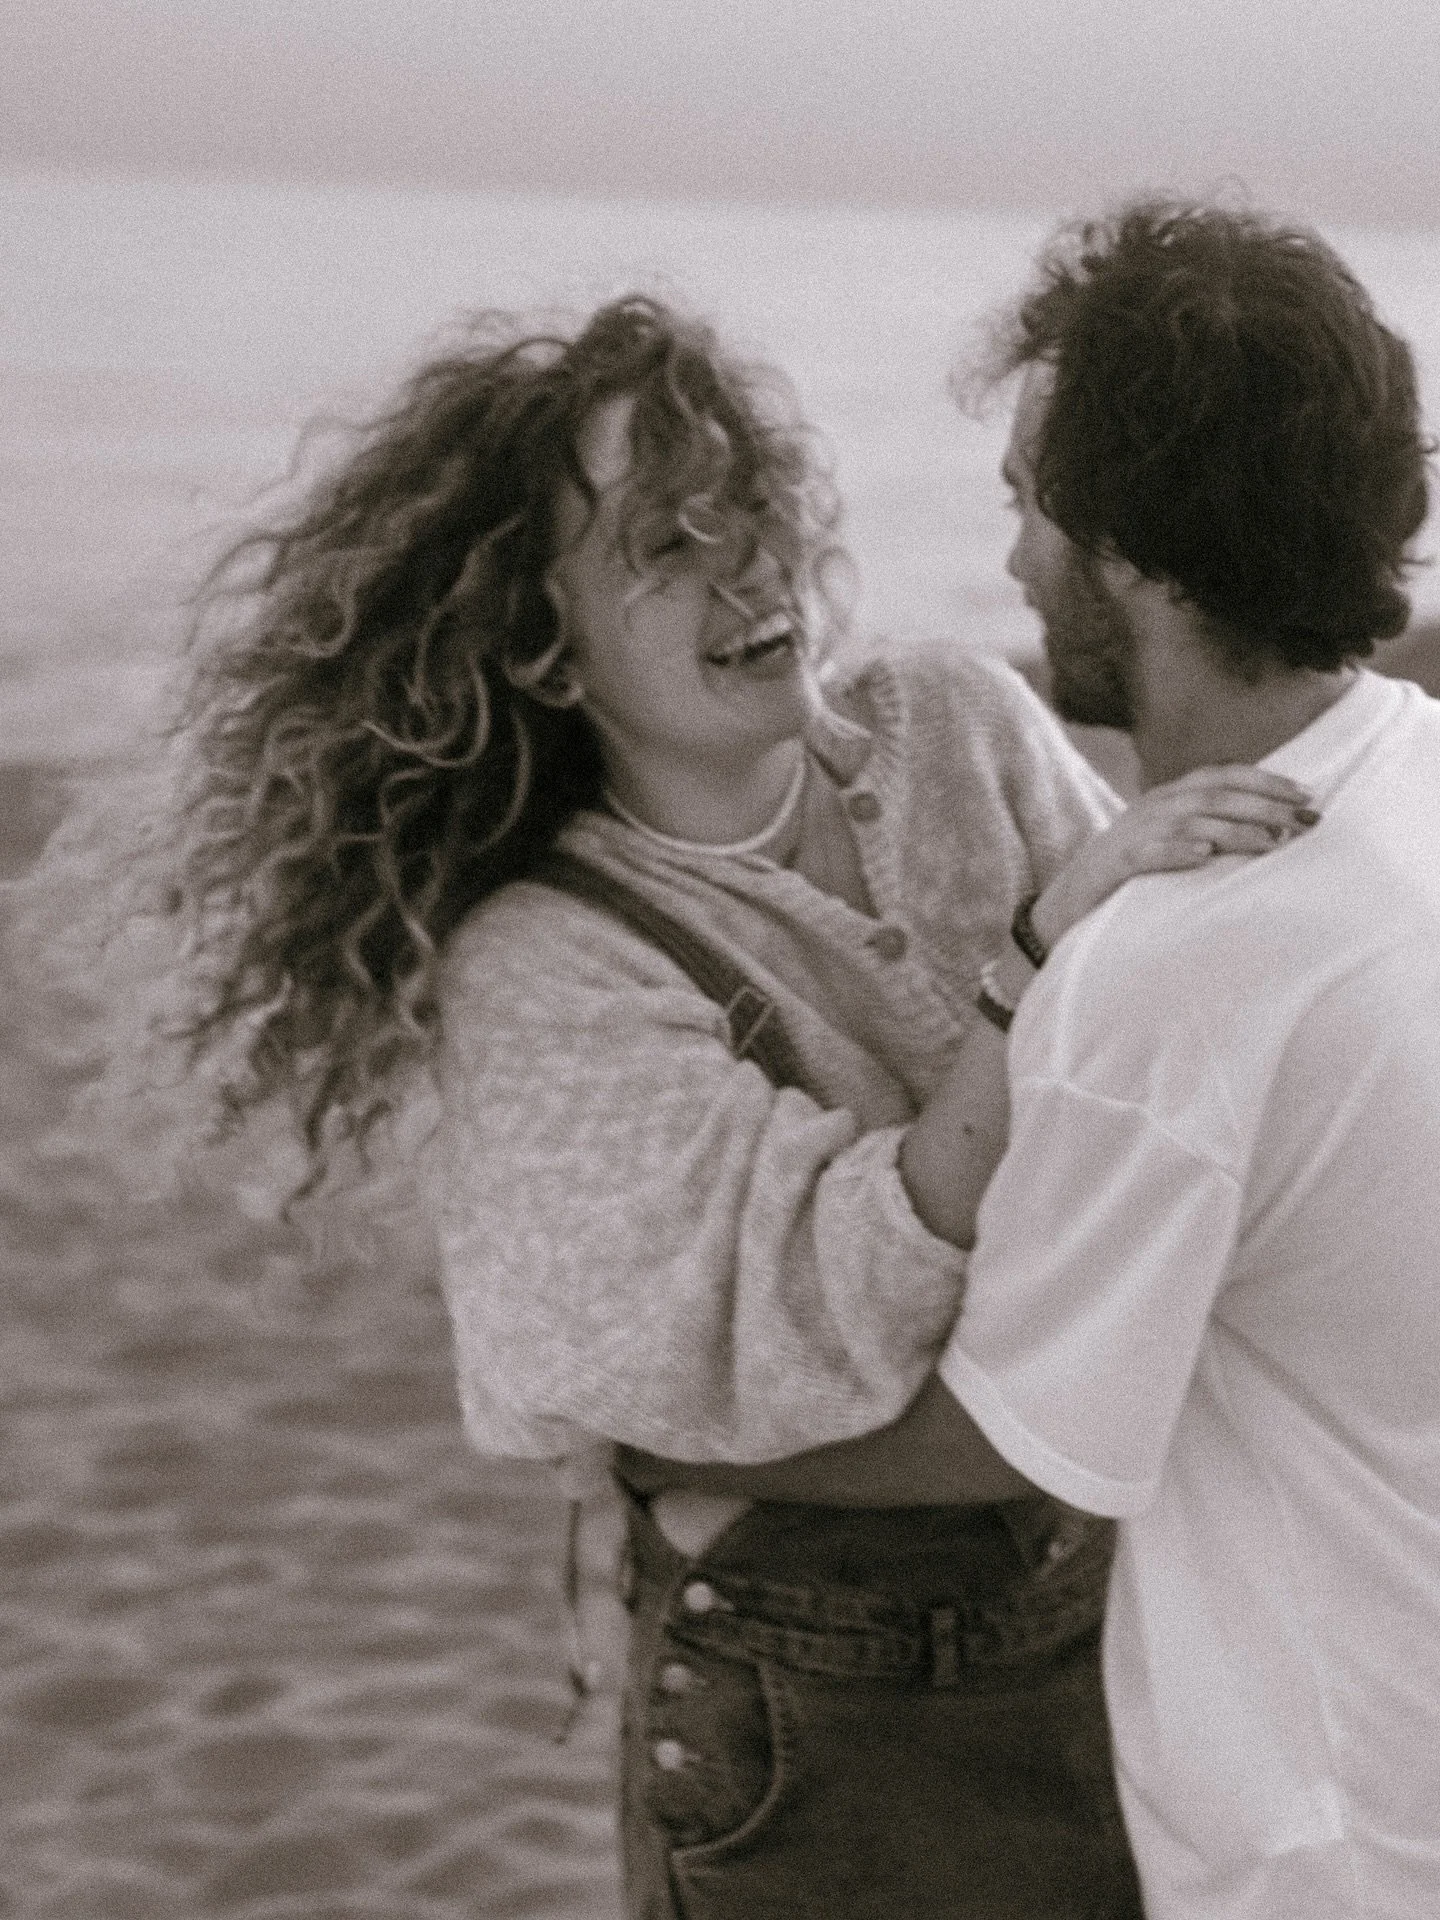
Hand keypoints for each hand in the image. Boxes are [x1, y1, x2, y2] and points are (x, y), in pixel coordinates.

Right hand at [1033, 766, 1317, 947]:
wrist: (1067, 907)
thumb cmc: (1129, 879)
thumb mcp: (1169, 845)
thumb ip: (1207, 829)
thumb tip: (1271, 827)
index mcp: (1166, 798)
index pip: (1222, 776)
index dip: (1266, 780)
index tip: (1307, 793)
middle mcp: (1151, 808)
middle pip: (1214, 796)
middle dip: (1265, 805)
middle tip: (1305, 821)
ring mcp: (1130, 835)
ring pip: (1190, 822)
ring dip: (1234, 830)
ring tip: (1272, 842)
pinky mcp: (1113, 866)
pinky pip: (1146, 854)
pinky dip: (1175, 851)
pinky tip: (1202, 855)